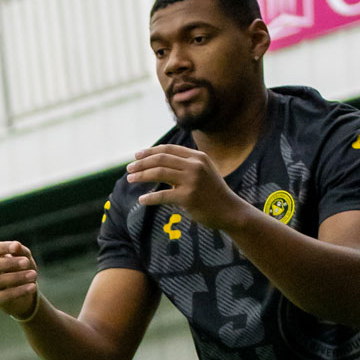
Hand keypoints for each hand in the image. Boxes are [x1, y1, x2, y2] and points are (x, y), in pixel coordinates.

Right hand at [0, 240, 40, 317]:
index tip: (16, 247)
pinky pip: (5, 295)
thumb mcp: (24, 258)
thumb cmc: (20, 270)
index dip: (4, 247)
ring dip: (18, 277)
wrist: (22, 292)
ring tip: (34, 275)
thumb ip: (20, 251)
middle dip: (11, 263)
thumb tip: (16, 245)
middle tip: (26, 262)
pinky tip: (33, 287)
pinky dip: (20, 291)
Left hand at [125, 143, 241, 228]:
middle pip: (161, 159)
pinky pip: (163, 195)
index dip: (149, 151)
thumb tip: (156, 163)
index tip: (136, 156)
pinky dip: (150, 198)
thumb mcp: (202, 172)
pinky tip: (142, 200)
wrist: (229, 210)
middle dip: (141, 163)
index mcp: (197, 157)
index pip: (168, 149)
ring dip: (141, 176)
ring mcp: (192, 181)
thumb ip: (184, 166)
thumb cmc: (212, 192)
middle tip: (129, 169)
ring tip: (130, 180)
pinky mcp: (189, 197)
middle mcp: (195, 166)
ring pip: (159, 173)